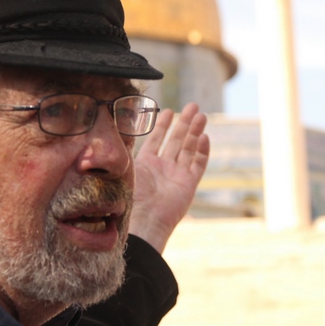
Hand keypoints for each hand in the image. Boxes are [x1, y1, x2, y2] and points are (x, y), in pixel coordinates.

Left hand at [129, 102, 209, 252]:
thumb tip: (120, 126)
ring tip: (201, 115)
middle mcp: (163, 168)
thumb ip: (128, 147)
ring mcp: (177, 175)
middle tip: (193, 106)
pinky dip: (202, 151)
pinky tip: (204, 137)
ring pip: (189, 148)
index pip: (157, 139)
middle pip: (177, 140)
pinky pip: (198, 164)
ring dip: (195, 131)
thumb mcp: (127, 167)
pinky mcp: (189, 184)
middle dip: (185, 123)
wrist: (145, 219)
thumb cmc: (132, 195)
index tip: (169, 110)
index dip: (163, 125)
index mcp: (147, 164)